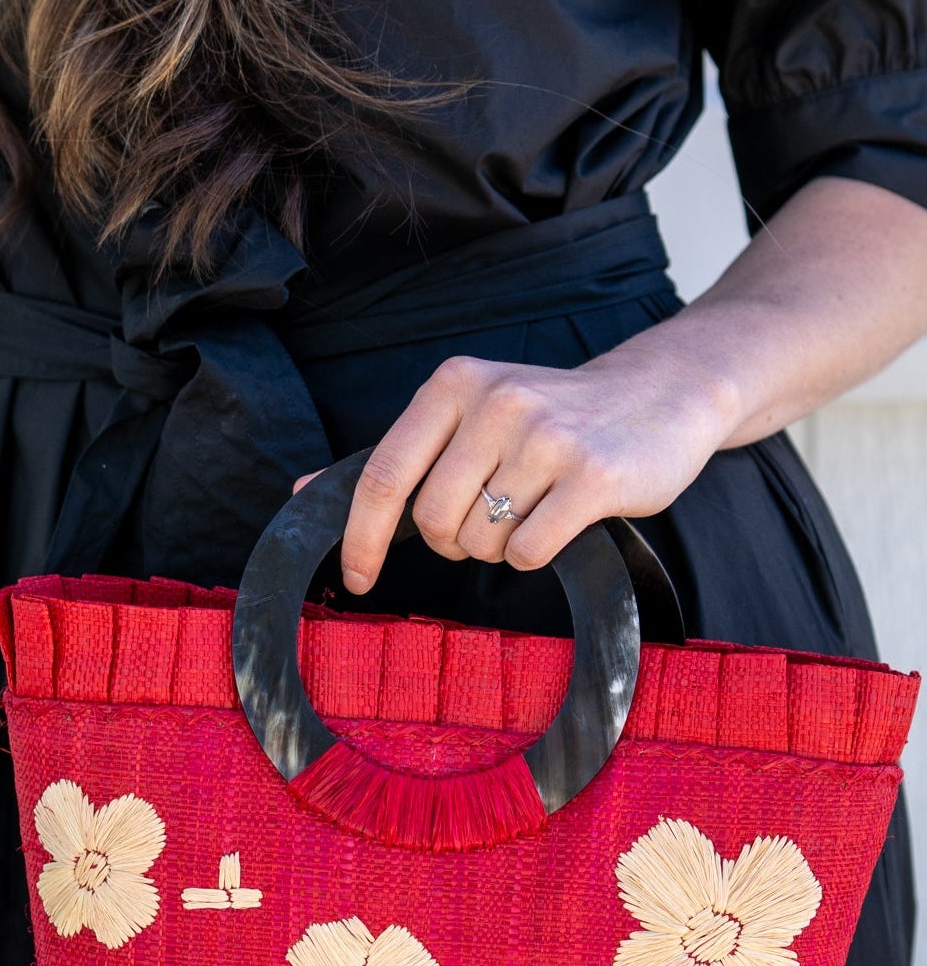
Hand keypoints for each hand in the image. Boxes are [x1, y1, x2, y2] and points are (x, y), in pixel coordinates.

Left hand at [295, 341, 736, 593]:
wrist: (663, 394)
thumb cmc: (554, 418)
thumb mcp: (469, 416)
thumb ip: (397, 456)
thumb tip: (302, 492)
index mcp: (455, 384)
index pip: (383, 476)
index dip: (360, 539)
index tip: (355, 580)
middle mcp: (497, 403)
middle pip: (433, 522)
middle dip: (455, 540)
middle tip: (494, 515)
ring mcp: (547, 438)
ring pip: (482, 543)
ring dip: (501, 546)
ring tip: (537, 506)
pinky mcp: (593, 477)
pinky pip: (530, 552)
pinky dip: (538, 554)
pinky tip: (563, 520)